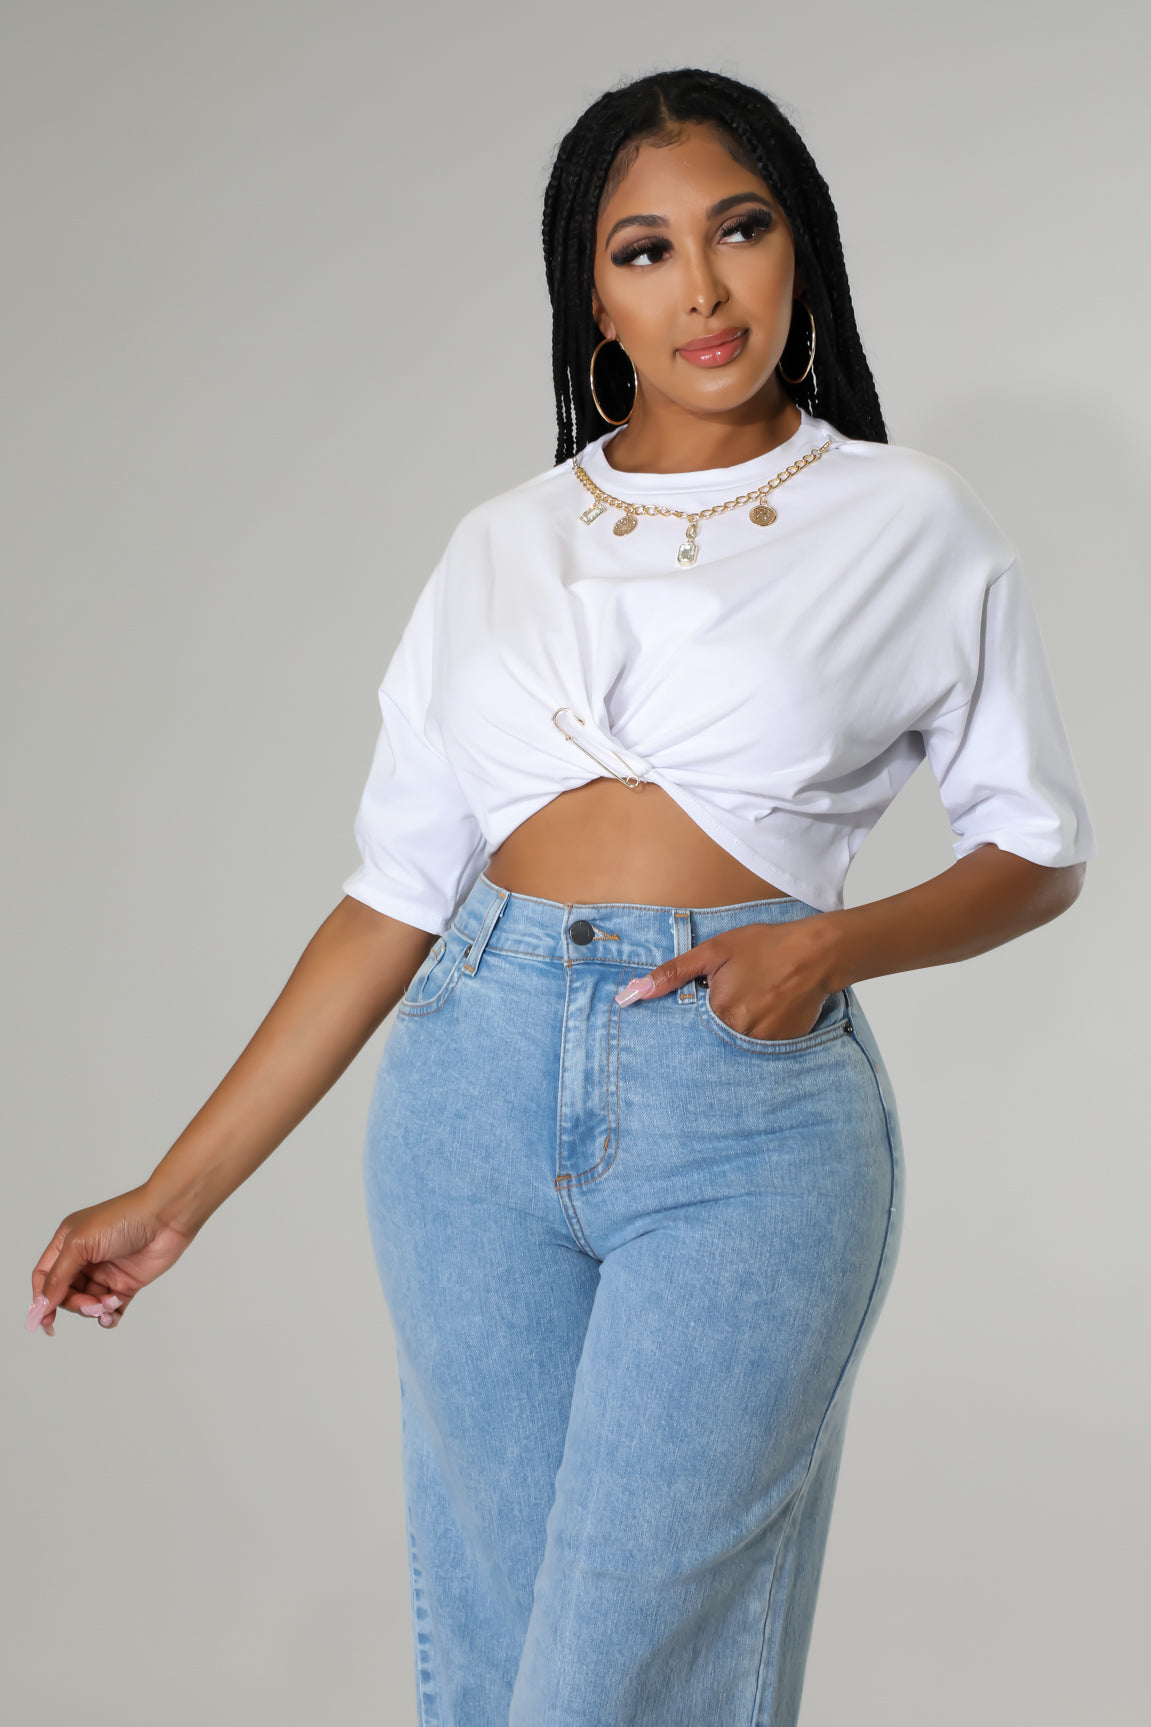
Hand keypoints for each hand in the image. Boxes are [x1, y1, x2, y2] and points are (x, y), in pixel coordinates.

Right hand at [26, 1186, 195, 1337]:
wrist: (166, 1217)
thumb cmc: (122, 1219)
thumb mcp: (80, 1245)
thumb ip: (58, 1277)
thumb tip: (40, 1305)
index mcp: (67, 1243)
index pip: (44, 1276)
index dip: (42, 1298)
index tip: (45, 1320)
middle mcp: (84, 1258)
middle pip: (65, 1294)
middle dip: (74, 1304)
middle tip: (90, 1305)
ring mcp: (105, 1272)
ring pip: (88, 1304)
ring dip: (94, 1310)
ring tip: (108, 1303)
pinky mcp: (127, 1284)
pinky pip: (111, 1310)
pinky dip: (109, 1318)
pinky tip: (112, 1315)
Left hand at [613, 917, 834, 1040]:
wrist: (816, 953)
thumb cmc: (764, 947)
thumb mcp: (714, 952)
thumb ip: (674, 973)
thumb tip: (635, 993)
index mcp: (720, 1013)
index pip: (695, 1024)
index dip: (704, 1006)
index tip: (717, 994)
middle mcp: (741, 1034)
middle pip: (718, 1032)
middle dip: (724, 1014)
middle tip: (743, 992)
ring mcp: (765, 1042)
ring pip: (740, 1039)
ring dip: (744, 1022)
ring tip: (759, 997)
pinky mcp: (785, 1044)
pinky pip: (763, 1041)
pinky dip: (763, 1028)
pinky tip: (772, 1005)